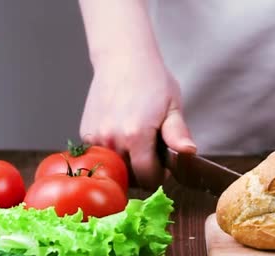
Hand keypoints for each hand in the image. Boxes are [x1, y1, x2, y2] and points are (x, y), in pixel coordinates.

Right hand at [79, 54, 196, 188]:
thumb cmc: (151, 80)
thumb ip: (178, 134)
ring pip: (114, 169)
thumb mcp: (172, 107)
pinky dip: (113, 154)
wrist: (123, 59)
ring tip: (138, 143)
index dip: (159, 177)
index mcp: (136, 136)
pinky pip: (101, 156)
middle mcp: (112, 139)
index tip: (165, 167)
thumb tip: (189, 152)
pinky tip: (123, 136)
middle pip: (130, 177)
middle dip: (144, 171)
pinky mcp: (86, 133)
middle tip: (153, 152)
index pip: (147, 178)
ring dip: (128, 164)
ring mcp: (96, 137)